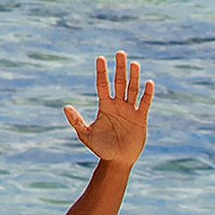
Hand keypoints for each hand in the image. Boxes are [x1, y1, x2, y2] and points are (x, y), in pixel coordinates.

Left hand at [63, 51, 152, 165]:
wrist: (117, 161)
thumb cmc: (101, 148)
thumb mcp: (86, 134)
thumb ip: (76, 121)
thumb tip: (65, 107)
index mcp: (104, 106)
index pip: (102, 84)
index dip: (102, 71)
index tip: (100, 57)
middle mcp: (117, 105)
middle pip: (119, 82)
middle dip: (119, 68)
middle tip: (120, 53)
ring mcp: (130, 110)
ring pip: (132, 89)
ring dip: (133, 77)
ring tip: (134, 64)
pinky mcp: (140, 118)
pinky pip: (144, 103)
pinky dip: (147, 94)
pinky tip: (148, 83)